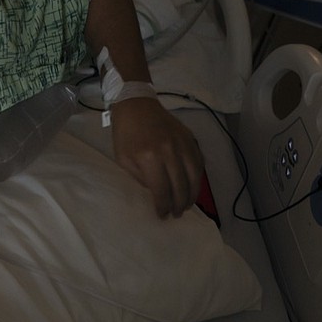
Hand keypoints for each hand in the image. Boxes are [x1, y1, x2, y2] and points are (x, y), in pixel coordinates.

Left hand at [109, 97, 203, 217]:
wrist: (136, 105)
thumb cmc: (125, 133)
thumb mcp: (123, 159)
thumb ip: (140, 178)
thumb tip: (156, 194)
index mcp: (149, 158)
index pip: (162, 190)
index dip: (164, 206)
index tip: (163, 215)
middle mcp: (169, 152)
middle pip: (181, 186)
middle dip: (179, 205)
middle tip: (176, 214)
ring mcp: (182, 144)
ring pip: (195, 176)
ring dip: (192, 194)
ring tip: (187, 205)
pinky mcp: (190, 138)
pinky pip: (199, 163)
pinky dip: (198, 178)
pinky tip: (192, 186)